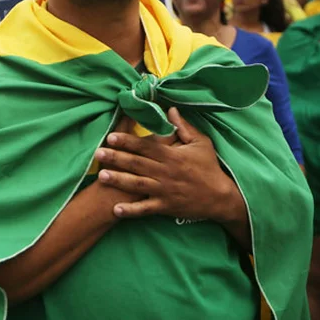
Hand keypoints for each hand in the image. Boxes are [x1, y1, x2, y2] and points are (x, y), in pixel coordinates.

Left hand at [96, 108, 245, 224]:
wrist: (221, 196)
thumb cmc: (210, 167)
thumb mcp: (201, 143)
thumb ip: (184, 127)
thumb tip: (170, 109)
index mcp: (172, 156)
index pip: (145, 146)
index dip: (127, 141)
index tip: (111, 136)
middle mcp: (165, 172)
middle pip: (137, 163)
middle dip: (116, 158)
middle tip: (98, 153)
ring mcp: (164, 191)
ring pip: (137, 185)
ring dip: (119, 180)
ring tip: (101, 176)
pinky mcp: (166, 207)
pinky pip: (146, 209)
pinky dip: (131, 210)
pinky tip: (116, 209)